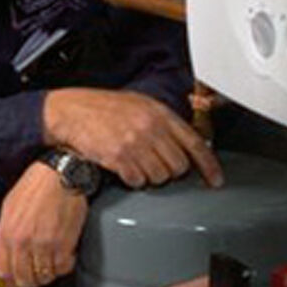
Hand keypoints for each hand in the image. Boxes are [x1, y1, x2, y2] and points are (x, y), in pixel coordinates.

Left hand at [0, 162, 88, 286]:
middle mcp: (23, 242)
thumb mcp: (9, 208)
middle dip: (29, 283)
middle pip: (23, 279)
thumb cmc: (35, 187)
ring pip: (43, 277)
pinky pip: (61, 269)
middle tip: (35, 277)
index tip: (14, 286)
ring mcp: (44, 245)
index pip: (2, 272)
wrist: (59, 174)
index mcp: (6, 233)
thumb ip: (6, 237)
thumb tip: (5, 262)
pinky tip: (64, 255)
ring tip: (50, 262)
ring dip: (47, 274)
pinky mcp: (64, 244)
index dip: (9, 284)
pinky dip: (63, 266)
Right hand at [43, 88, 223, 188]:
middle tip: (155, 165)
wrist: (71, 112)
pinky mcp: (119, 158)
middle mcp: (151, 127)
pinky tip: (124, 168)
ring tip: (136, 164)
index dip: (208, 165)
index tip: (215, 181)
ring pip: (160, 177)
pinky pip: (138, 181)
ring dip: (151, 177)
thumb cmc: (104, 109)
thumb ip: (164, 122)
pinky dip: (133, 180)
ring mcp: (135, 143)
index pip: (194, 143)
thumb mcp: (140, 105)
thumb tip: (187, 144)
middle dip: (170, 171)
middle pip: (178, 166)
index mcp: (160, 113)